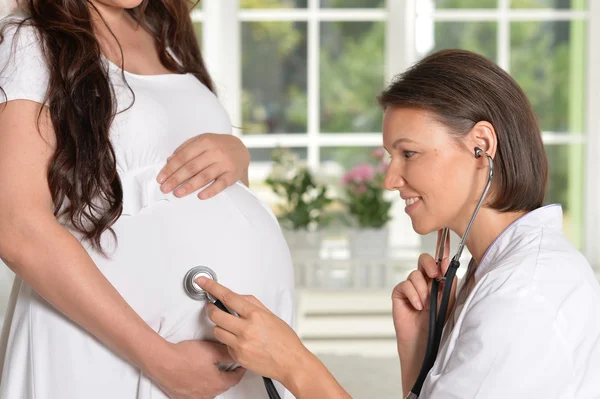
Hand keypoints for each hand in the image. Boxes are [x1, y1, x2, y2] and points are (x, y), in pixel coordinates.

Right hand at [150, 340, 245, 398]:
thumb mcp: (212, 350)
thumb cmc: (186, 356)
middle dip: (227, 377)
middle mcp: (207, 394)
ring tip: (213, 373)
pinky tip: (197, 380)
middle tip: (228, 367)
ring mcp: (194, 397)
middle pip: (223, 386)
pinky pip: (196, 395)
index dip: (239, 371)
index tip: (241, 366)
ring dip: (213, 383)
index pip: (235, 379)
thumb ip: (227, 354)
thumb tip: (237, 354)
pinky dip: (200, 388)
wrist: (163, 362)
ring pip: (210, 392)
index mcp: (217, 383)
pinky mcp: (182, 397)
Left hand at [156, 133, 249, 199]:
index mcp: (204, 142)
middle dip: (176, 179)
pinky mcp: (233, 174)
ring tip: (177, 194)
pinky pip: (221, 184)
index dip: (170, 168)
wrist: (241, 148)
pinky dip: (211, 191)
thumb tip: (169, 160)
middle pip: (191, 167)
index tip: (160, 179)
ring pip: (204, 176)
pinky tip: (200, 197)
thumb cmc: (217, 146)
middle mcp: (215, 151)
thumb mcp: (202, 140)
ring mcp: (225, 163)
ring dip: (189, 186)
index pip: (183, 156)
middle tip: (165, 189)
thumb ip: (186, 148)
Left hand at [197, 277, 309, 387]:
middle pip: (216, 314)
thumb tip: (237, 297)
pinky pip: (225, 345)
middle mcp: (246, 329)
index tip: (203, 281)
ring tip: (230, 327)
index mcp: (255, 315)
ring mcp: (240, 344)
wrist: (291, 363)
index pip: (228, 297)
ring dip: (220, 326)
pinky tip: (240, 341)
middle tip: (212, 306)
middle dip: (211, 308)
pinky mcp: (237, 356)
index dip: (212, 287)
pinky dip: (229, 341)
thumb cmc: (285, 340)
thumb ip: (253, 304)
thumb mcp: (271, 316)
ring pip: (217, 330)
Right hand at [392, 230, 456, 347]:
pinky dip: (413, 294)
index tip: (446, 256)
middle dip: (429, 264)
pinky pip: (404, 285)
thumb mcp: (448, 301)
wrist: (425, 343)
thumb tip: (447, 264)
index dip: (441, 256)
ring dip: (422, 289)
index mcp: (438, 282)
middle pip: (424, 260)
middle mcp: (425, 283)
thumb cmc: (438, 325)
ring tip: (426, 305)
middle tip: (434, 274)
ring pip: (415, 274)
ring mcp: (411, 288)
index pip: (438, 263)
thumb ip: (448, 282)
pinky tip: (417, 306)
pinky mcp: (399, 294)